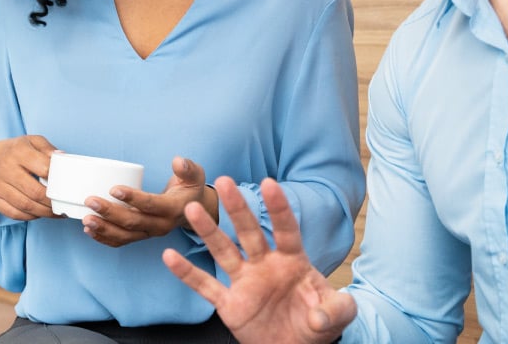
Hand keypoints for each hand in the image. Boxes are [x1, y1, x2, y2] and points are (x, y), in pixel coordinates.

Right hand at [0, 135, 59, 220]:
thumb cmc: (17, 150)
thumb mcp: (32, 141)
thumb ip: (48, 149)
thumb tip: (62, 158)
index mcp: (18, 151)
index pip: (44, 169)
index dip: (58, 180)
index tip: (67, 187)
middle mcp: (5, 168)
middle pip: (35, 192)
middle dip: (52, 202)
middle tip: (63, 205)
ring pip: (25, 205)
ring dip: (44, 212)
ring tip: (55, 212)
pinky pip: (14, 213)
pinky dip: (30, 216)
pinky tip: (39, 213)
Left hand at [82, 156, 216, 246]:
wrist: (194, 211)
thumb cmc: (190, 189)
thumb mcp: (195, 176)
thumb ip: (187, 168)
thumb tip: (177, 161)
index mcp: (173, 209)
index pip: (151, 205)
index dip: (132, 198)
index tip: (113, 189)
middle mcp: (161, 226)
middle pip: (133, 222)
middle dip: (109, 212)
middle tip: (90, 200)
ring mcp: (150, 234)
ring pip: (125, 236)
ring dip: (104, 229)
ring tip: (86, 219)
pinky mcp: (142, 237)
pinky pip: (122, 241)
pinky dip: (104, 238)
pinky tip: (89, 230)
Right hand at [163, 177, 355, 343]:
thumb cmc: (316, 326)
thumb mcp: (337, 316)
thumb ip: (337, 310)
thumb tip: (319, 315)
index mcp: (293, 261)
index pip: (286, 229)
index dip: (278, 208)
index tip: (269, 184)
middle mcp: (265, 265)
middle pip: (249, 232)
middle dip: (238, 207)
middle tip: (225, 181)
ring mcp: (245, 282)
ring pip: (224, 251)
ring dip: (209, 231)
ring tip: (193, 208)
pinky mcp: (230, 304)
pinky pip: (205, 286)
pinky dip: (187, 273)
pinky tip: (169, 256)